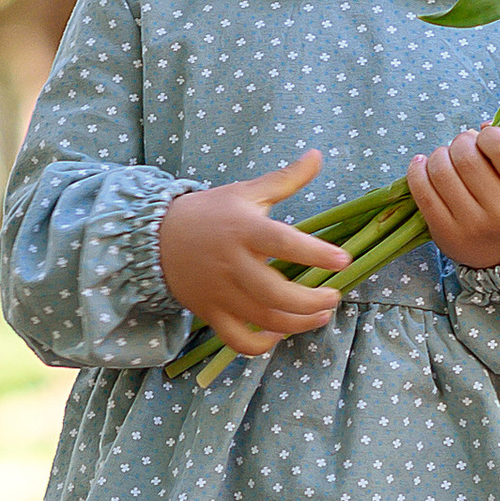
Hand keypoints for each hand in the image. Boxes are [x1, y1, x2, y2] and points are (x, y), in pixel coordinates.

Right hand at [158, 151, 345, 358]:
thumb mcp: (247, 192)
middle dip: (313, 302)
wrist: (156, 237)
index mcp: (244, 230)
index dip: (316, 254)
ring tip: (321, 315)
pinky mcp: (209, 313)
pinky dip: (263, 345)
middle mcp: (232, 263)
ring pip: (263, 320)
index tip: (344, 260)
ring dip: (299, 324)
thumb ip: (286, 179)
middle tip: (334, 297)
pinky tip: (280, 333)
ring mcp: (220, 292)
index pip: (284, 243)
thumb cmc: (210, 212)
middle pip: (276, 294)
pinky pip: (238, 340)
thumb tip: (318, 155)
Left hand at [407, 122, 499, 270]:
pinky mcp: (444, 233)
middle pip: (466, 156)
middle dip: (460, 142)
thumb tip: (483, 126)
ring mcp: (471, 225)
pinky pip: (421, 191)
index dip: (488, 135)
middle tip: (463, 147)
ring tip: (446, 158)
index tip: (485, 139)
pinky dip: (417, 170)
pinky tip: (422, 165)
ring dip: (439, 155)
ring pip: (440, 170)